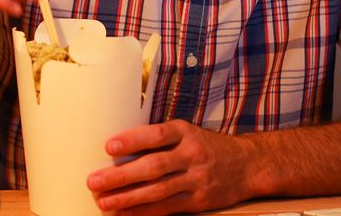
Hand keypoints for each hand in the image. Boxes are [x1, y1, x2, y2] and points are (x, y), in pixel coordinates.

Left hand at [86, 119, 258, 215]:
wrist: (246, 164)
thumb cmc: (205, 146)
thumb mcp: (187, 132)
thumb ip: (159, 139)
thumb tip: (118, 148)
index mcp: (185, 132)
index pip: (156, 135)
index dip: (132, 141)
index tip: (109, 147)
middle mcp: (191, 155)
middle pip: (153, 166)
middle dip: (121, 175)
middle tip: (94, 181)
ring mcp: (196, 179)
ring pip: (158, 191)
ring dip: (128, 198)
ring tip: (104, 201)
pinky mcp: (198, 200)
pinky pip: (167, 208)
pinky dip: (144, 211)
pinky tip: (125, 212)